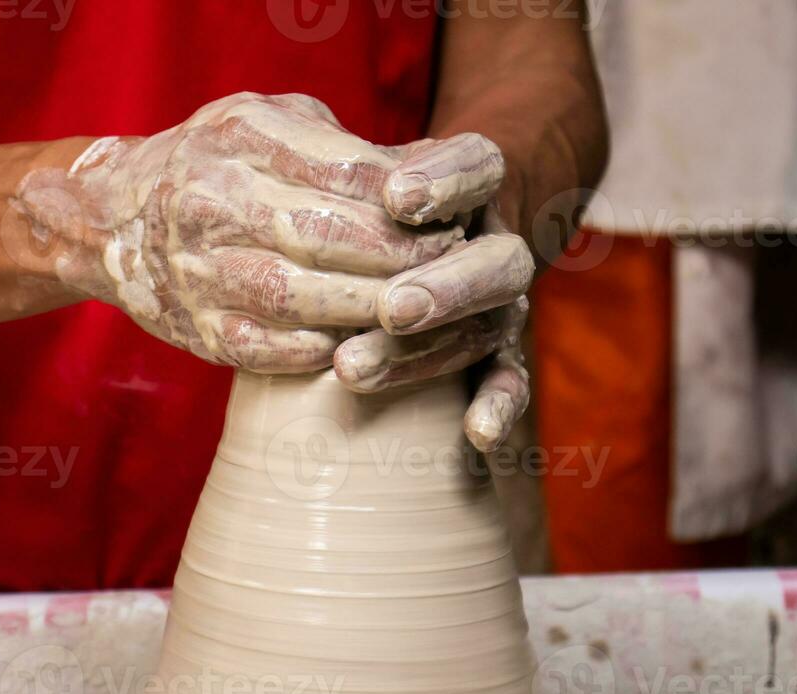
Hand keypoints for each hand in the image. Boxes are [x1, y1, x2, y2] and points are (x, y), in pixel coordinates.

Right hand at [11, 93, 467, 372]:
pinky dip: (322, 349)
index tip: (453, 218)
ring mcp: (200, 271)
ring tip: (417, 311)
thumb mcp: (267, 122)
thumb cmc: (213, 163)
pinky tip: (359, 345)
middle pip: (330, 237)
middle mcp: (213, 202)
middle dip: (402, 259)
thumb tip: (431, 173)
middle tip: (452, 271)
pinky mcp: (199, 330)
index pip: (346, 173)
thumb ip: (340, 145)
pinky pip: (269, 348)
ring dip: (371, 310)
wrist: (111, 221)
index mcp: (242, 140)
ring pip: (303, 299)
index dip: (408, 202)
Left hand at [332, 137, 535, 451]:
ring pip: (484, 327)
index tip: (400, 196)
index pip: (480, 166)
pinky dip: (496, 405)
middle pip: (495, 261)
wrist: (442, 213)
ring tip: (354, 367)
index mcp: (479, 180)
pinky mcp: (494, 349)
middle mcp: (497, 240)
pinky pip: (505, 379)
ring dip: (427, 352)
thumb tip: (290, 158)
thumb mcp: (368, 155)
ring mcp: (499, 299)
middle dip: (444, 286)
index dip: (447, 181)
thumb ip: (348, 159)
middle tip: (394, 306)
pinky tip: (478, 434)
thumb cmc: (383, 184)